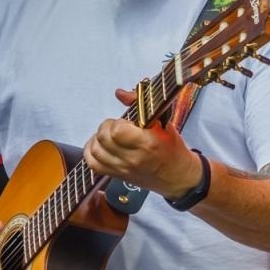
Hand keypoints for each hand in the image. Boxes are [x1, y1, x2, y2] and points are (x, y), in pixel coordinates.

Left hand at [83, 88, 201, 197]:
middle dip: (107, 127)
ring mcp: (123, 169)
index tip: (127, 122)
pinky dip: (91, 152)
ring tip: (109, 135)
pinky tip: (99, 145)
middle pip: (103, 138)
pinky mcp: (117, 176)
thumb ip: (141, 103)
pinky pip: (93, 164)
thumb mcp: (163, 122)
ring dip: (98, 138)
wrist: (177, 176)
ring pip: (95, 150)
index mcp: (147, 143)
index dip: (118, 122)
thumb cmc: (171, 148)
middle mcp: (133, 158)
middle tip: (118, 126)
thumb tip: (120, 93)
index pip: (117, 131)